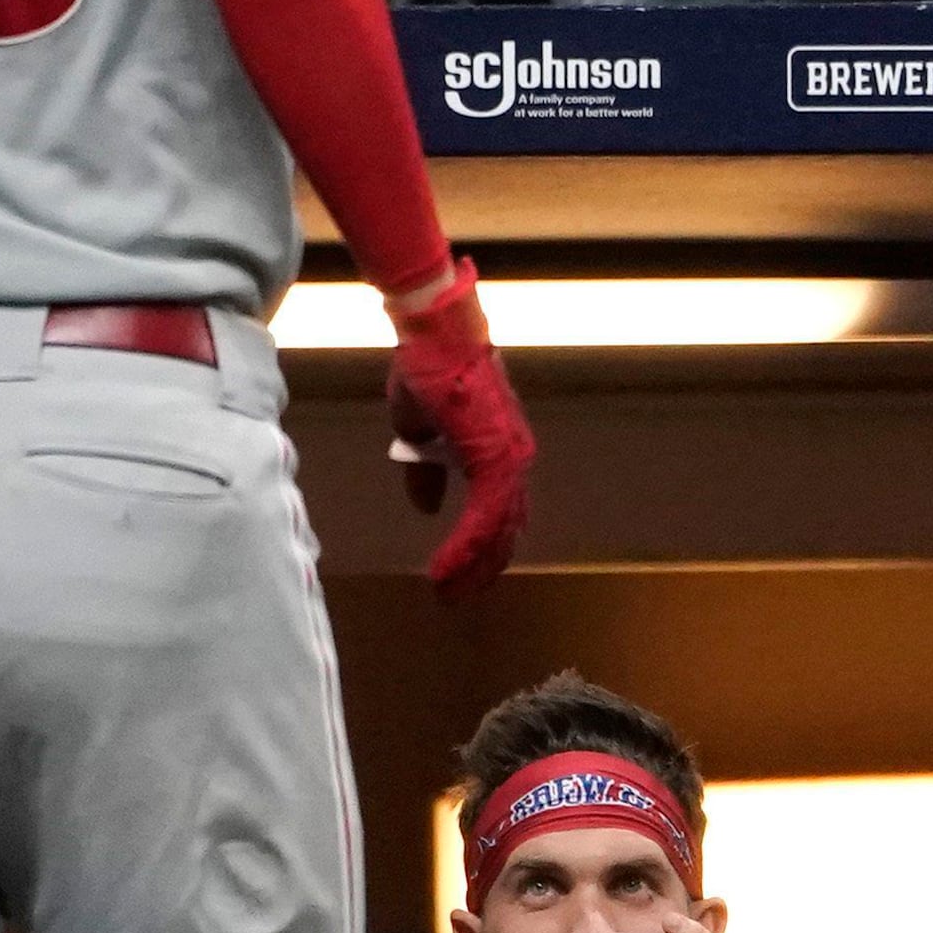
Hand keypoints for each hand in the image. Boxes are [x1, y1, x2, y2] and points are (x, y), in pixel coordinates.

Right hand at [384, 259, 536, 594]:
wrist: (434, 335)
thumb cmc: (427, 371)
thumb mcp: (419, 430)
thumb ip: (426, 470)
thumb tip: (427, 507)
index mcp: (498, 452)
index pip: (500, 512)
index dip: (481, 547)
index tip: (460, 575)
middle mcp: (513, 458)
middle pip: (506, 528)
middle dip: (482, 567)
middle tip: (456, 597)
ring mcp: (509, 458)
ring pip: (499, 529)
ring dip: (473, 565)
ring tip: (448, 593)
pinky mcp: (495, 457)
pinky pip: (486, 516)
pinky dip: (467, 547)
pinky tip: (445, 570)